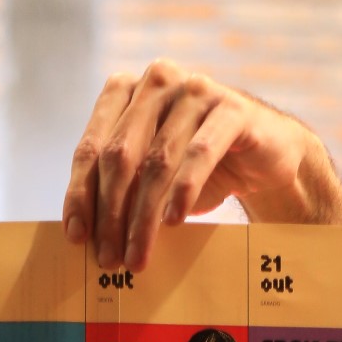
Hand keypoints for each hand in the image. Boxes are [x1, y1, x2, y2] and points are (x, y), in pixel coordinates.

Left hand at [62, 58, 341, 272]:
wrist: (265, 160)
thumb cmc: (199, 170)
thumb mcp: (151, 178)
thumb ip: (118, 189)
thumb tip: (82, 236)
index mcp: (125, 91)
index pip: (92, 147)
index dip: (81, 195)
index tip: (77, 239)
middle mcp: (156, 82)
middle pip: (120, 155)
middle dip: (111, 213)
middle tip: (109, 259)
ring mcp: (195, 90)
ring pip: (157, 160)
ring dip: (144, 216)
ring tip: (138, 256)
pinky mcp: (232, 109)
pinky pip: (200, 153)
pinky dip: (183, 190)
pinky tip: (174, 221)